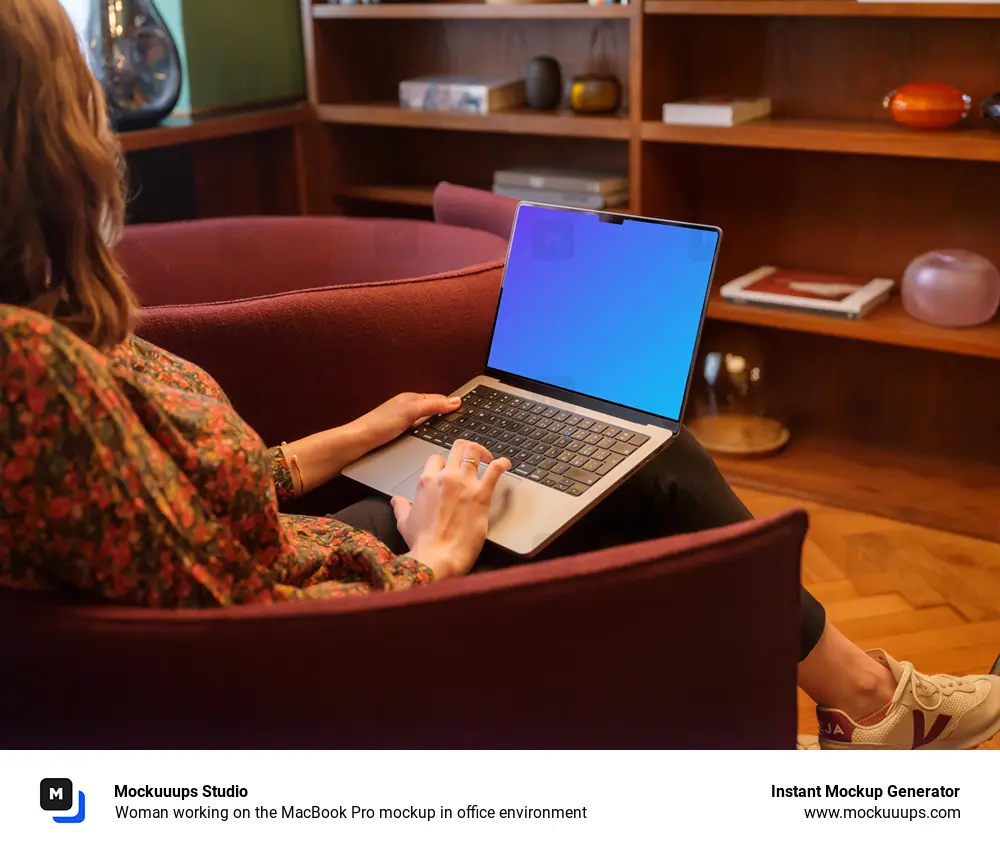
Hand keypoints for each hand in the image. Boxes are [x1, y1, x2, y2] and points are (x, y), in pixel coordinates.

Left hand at [354, 392, 460, 451]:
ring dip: (438, 424)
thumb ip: (432, 406)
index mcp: (411, 398)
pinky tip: (431, 440)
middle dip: (447, 413)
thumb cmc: (378, 425)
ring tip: (451, 429)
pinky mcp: (399, 435)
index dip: (452, 404)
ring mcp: (403, 421)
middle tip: (463, 420)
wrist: (357, 443)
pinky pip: (420, 431)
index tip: (466, 410)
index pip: (438, 399)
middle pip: (433, 409)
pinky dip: (429, 433)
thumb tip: (455, 401)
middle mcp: (407, 408)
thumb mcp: (410, 412)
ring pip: (427, 421)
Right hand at [391, 439, 511, 580]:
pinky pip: (495, 470)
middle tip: (473, 456)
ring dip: (483, 452)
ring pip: (474, 452)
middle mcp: (445, 477)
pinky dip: (502, 463)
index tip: (450, 468)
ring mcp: (464, 483)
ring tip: (488, 457)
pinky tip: (506, 464)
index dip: (444, 462)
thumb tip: (396, 501)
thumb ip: (401, 508)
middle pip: (457, 448)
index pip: (436, 459)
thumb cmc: (422, 542)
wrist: (438, 556)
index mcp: (427, 481)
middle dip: (465, 448)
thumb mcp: (405, 523)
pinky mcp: (481, 494)